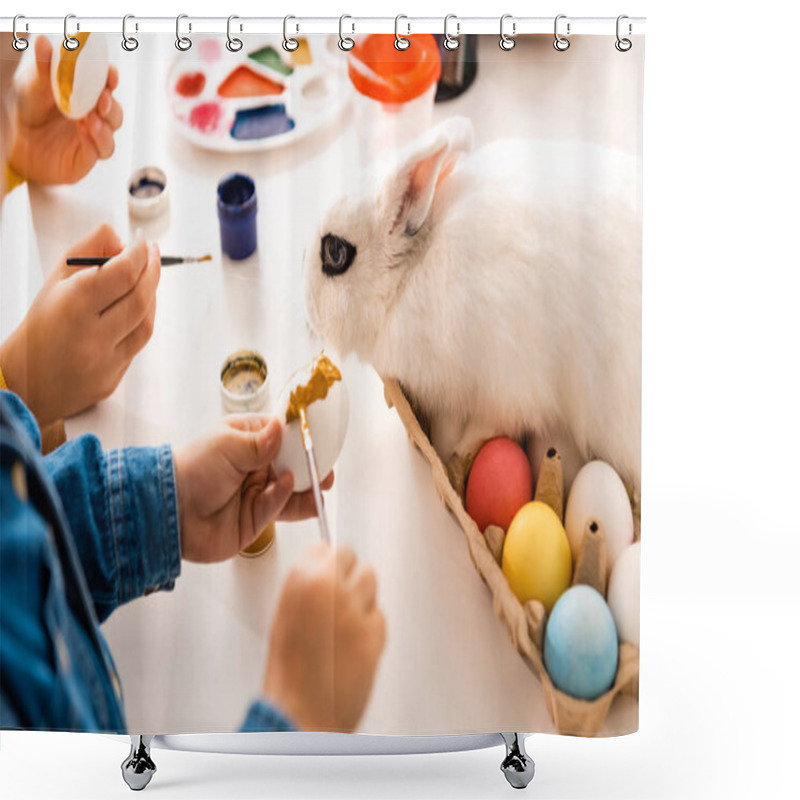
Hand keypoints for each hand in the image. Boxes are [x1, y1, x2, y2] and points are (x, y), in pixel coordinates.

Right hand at [0, 224, 159, 425]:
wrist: (23, 380)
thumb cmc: (41, 325)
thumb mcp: (55, 281)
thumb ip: (87, 251)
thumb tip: (120, 236)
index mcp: (72, 306)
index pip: (123, 273)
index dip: (140, 253)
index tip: (143, 240)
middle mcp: (91, 336)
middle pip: (141, 298)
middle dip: (153, 271)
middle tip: (153, 254)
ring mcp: (104, 363)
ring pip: (146, 324)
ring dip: (152, 297)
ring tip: (146, 279)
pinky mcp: (111, 380)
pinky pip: (137, 346)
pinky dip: (142, 322)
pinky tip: (137, 308)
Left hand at [7, 36, 122, 184]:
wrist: (16, 142)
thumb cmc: (28, 111)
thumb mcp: (32, 87)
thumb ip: (43, 68)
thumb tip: (43, 41)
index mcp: (84, 96)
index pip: (105, 87)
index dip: (110, 79)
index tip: (110, 72)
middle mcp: (92, 117)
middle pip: (114, 112)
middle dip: (111, 105)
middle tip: (102, 99)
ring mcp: (92, 139)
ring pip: (111, 134)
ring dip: (105, 126)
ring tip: (91, 118)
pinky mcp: (86, 159)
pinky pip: (98, 152)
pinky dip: (94, 141)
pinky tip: (83, 131)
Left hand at [174, 416, 334, 562]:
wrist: (169, 512)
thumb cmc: (192, 469)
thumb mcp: (228, 445)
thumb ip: (262, 441)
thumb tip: (283, 426)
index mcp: (246, 440)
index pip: (281, 435)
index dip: (300, 437)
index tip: (319, 436)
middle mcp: (253, 466)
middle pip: (291, 464)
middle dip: (310, 466)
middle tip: (326, 466)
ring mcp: (255, 493)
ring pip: (289, 489)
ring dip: (306, 487)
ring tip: (321, 484)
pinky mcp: (255, 519)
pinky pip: (278, 507)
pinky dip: (286, 499)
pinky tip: (288, 488)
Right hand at [263, 543, 385, 731]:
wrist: (300, 714)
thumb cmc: (288, 673)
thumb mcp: (285, 617)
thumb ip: (306, 588)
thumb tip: (325, 575)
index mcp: (301, 580)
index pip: (327, 549)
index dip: (328, 565)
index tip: (329, 574)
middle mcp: (330, 587)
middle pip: (353, 560)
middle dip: (348, 576)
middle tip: (340, 598)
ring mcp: (356, 608)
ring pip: (371, 582)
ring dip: (363, 597)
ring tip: (346, 623)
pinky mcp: (376, 631)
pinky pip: (380, 616)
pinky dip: (371, 626)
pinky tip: (354, 644)